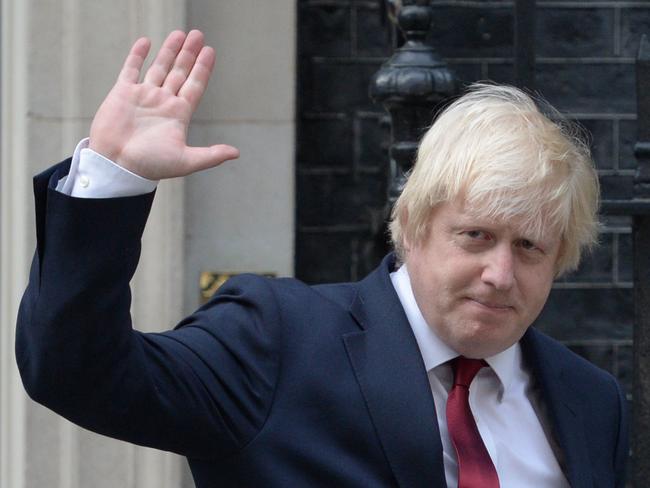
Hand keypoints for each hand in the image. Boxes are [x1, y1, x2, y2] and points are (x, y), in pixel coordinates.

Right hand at [89, 30, 238, 179]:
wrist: (116, 166)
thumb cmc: (150, 166)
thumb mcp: (185, 161)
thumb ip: (211, 155)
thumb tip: (236, 154)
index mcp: (178, 115)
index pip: (194, 86)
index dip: (203, 69)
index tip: (210, 52)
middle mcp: (163, 102)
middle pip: (180, 72)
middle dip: (189, 54)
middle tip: (198, 35)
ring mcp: (143, 96)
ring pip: (159, 67)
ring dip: (169, 50)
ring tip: (180, 34)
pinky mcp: (122, 93)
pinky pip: (131, 69)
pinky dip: (137, 55)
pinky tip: (146, 42)